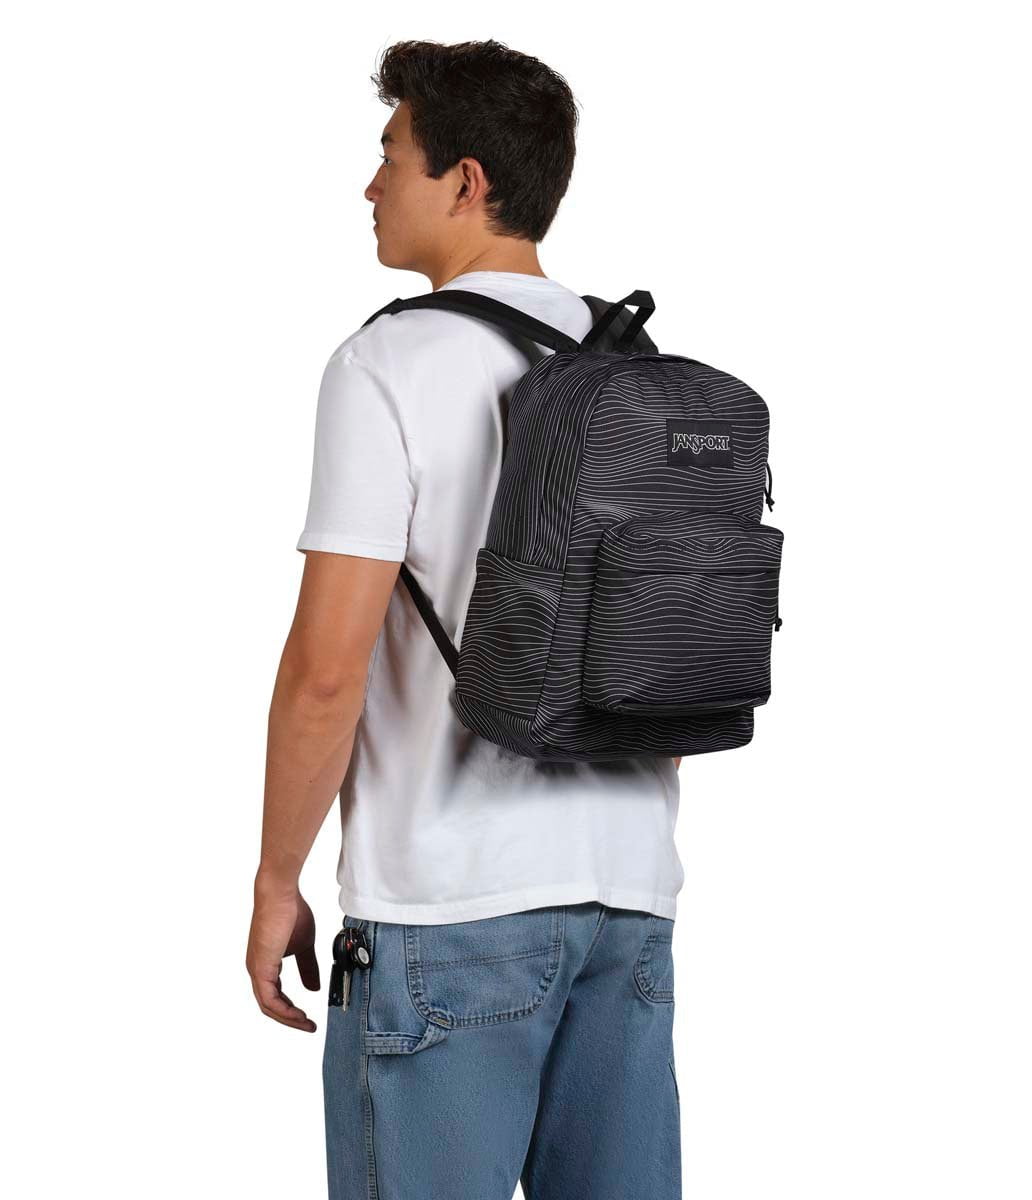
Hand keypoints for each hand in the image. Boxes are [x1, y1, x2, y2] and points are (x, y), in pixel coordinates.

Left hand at [246, 879, 320, 1031]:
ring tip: (306, 1023)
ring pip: (268, 1006)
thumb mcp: (304, 946)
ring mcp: (256, 970)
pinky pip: (269, 999)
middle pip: (270, 1006)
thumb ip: (307, 967)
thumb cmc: (291, 912)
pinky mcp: (260, 967)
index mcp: (265, 964)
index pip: (275, 996)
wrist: (281, 895)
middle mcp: (257, 970)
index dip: (291, 1009)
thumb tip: (313, 988)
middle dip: (290, 1019)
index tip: (307, 1017)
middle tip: (309, 1026)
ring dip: (288, 1018)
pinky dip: (284, 1010)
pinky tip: (298, 1014)